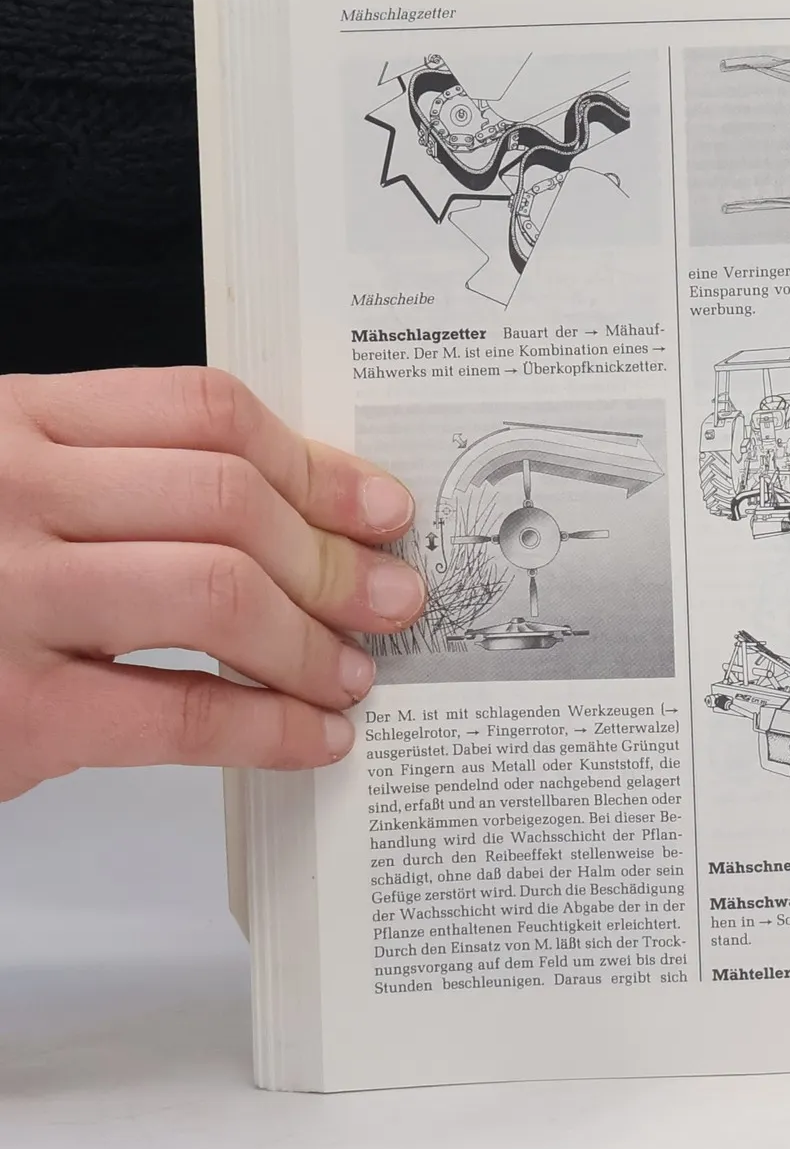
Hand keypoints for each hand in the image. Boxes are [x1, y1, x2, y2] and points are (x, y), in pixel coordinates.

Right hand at [0, 368, 426, 800]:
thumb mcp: (1, 489)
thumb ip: (111, 479)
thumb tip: (296, 510)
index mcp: (12, 423)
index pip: (203, 412)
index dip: (314, 462)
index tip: (378, 506)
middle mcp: (7, 494)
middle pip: (227, 499)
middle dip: (333, 557)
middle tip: (391, 597)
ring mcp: (4, 598)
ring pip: (219, 594)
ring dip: (312, 640)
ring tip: (351, 671)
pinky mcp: (9, 712)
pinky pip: (180, 711)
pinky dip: (269, 727)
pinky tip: (311, 737)